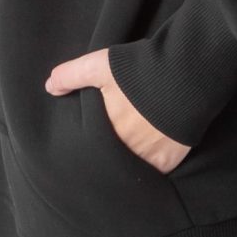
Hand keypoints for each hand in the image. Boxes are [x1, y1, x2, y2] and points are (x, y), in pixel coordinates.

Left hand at [44, 47, 190, 173]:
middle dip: (107, 154)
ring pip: (131, 167)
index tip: (89, 141)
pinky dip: (151, 164)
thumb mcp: (99, 66)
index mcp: (104, 133)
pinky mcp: (169, 162)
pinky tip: (150, 152)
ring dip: (129, 160)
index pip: (90, 148)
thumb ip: (71, 76)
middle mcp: (124, 151)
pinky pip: (155, 171)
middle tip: (111, 143)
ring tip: (130, 147)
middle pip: (110, 159)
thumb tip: (49, 87)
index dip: (89, 145)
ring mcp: (148, 159)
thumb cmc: (140, 71)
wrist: (186, 76)